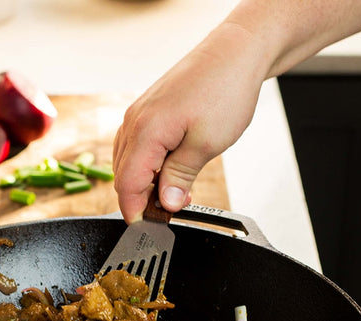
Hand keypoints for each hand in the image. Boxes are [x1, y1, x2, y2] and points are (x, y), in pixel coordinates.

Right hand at [113, 23, 269, 222]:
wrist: (236, 52)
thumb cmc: (225, 90)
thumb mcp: (205, 144)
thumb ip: (180, 178)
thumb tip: (166, 205)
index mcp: (145, 131)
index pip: (126, 185)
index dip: (135, 212)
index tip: (148, 229)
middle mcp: (134, 122)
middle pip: (124, 175)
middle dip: (143, 199)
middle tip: (171, 211)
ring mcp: (138, 114)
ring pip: (129, 162)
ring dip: (147, 183)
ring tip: (176, 191)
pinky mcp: (147, 111)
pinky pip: (137, 146)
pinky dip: (149, 164)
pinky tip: (169, 169)